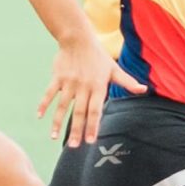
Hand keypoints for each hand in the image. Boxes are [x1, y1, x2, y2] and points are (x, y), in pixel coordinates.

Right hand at [38, 27, 142, 146]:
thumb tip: (144, 90)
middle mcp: (83, 86)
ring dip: (57, 122)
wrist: (78, 39)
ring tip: (54, 137)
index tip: (91, 141)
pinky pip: (49, 93)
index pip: (95, 110)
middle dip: (76, 130)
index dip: (93, 126)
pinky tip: (40, 116)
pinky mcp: (57, 77)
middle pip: (79, 112)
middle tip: (74, 146)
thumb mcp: (114, 69)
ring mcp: (68, 82)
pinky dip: (44, 104)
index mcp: (97, 86)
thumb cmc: (98, 56)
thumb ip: (128, 82)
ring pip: (62, 106)